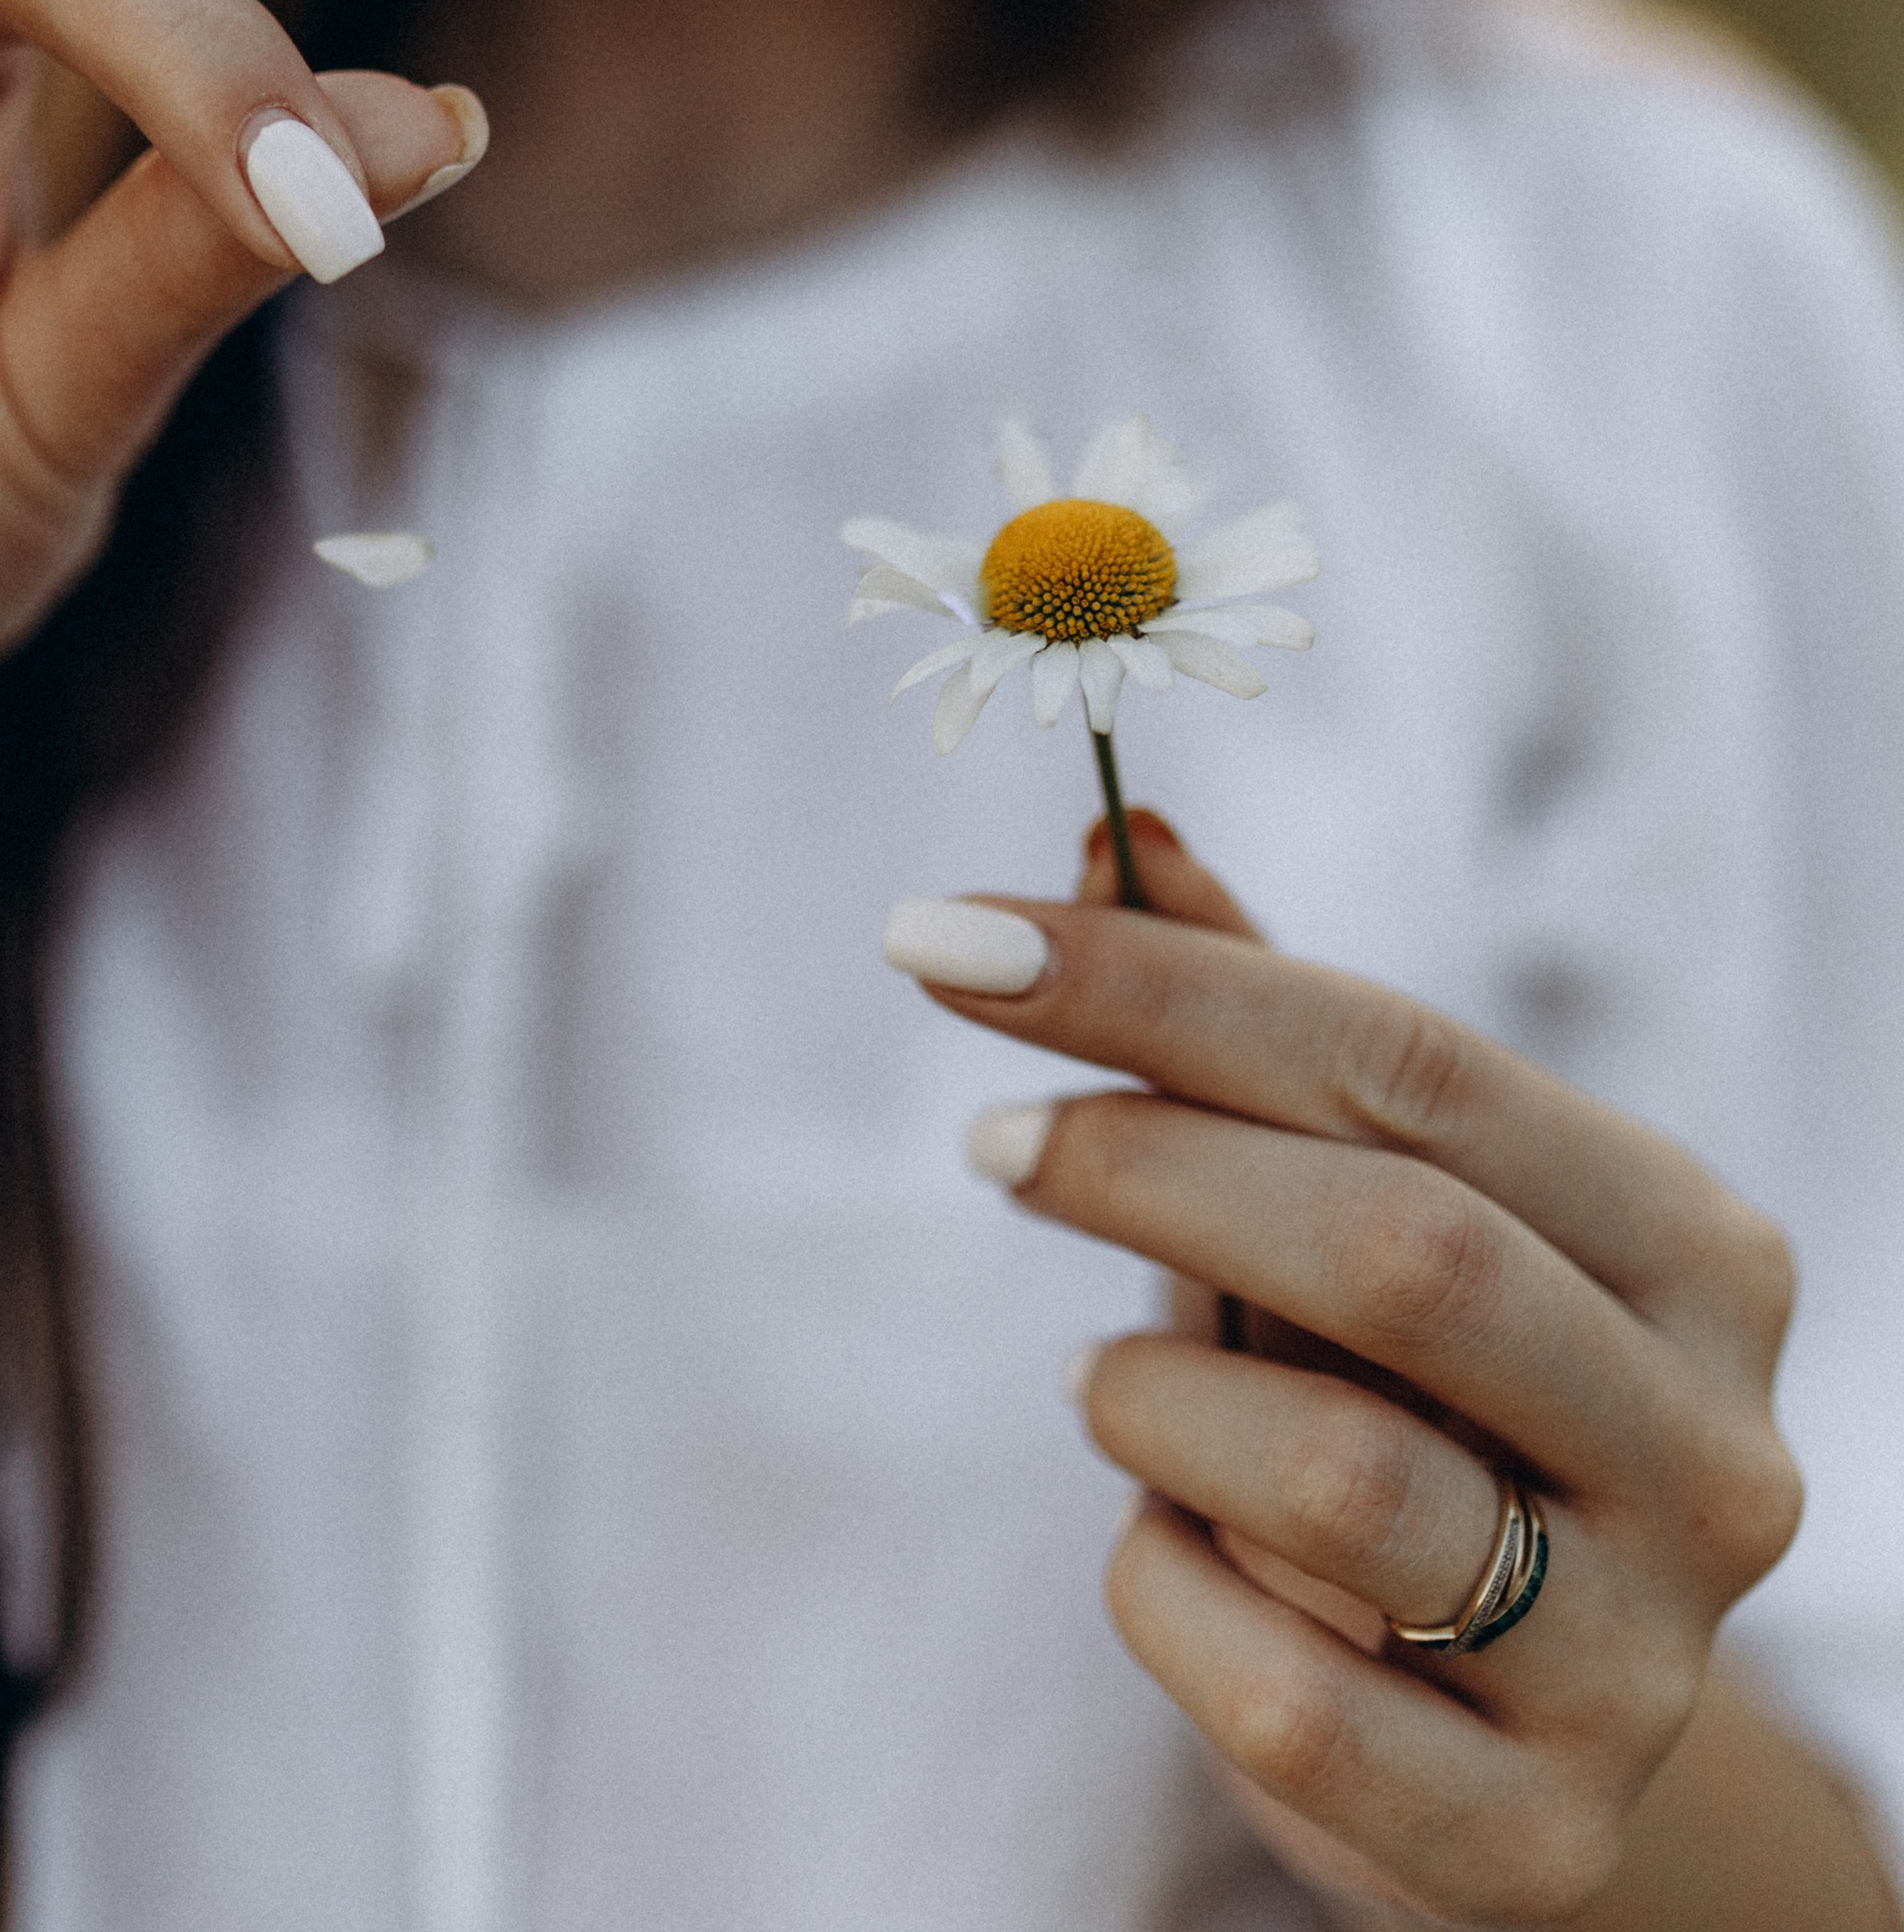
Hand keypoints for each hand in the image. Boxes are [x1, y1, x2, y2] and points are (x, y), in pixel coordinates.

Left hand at [892, 815, 1802, 1927]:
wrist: (1512, 1720)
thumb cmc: (1410, 1397)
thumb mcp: (1353, 1197)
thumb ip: (1247, 1020)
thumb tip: (1111, 835)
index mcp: (1688, 1244)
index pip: (1408, 1058)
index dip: (1161, 984)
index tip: (955, 938)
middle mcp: (1710, 1444)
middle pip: (1399, 1246)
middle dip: (1145, 1160)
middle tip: (988, 1134)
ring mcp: (1646, 1658)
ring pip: (1340, 1477)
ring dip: (1152, 1402)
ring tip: (1110, 1385)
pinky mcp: (1537, 1838)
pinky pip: (1282, 1698)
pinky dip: (1161, 1592)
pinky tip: (1168, 1548)